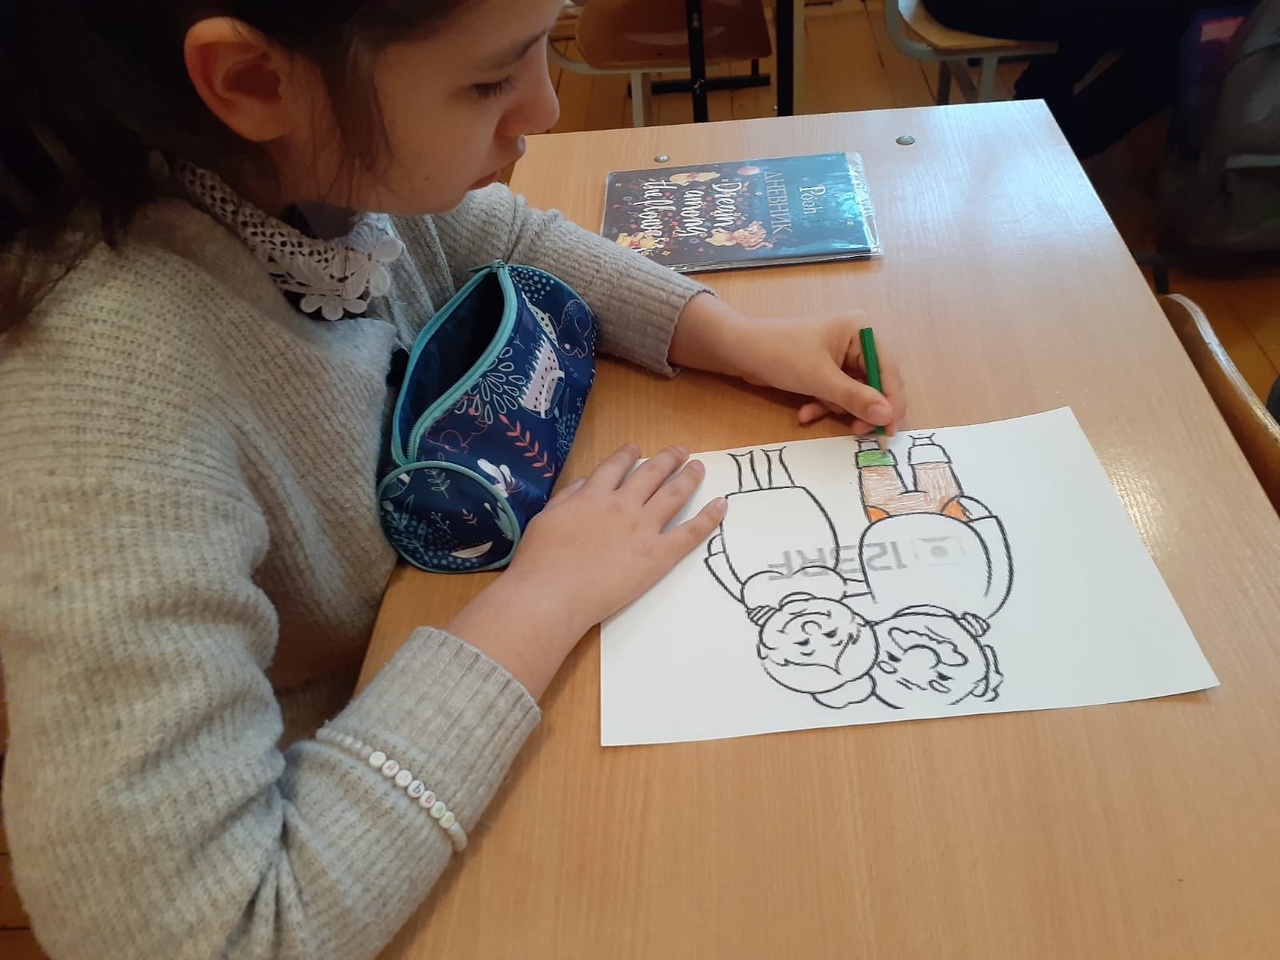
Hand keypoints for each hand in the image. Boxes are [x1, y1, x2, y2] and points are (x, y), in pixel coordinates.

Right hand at [444, 445, 725, 697]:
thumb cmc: (540, 560)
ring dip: (689, 477)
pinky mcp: (659, 555)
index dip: (629, 455)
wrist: (552, 594)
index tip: (638, 449)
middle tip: (681, 451)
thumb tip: (588, 483)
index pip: (616, 466)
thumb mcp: (546, 517)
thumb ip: (569, 497)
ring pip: (674, 495)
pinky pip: (691, 532)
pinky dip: (709, 517)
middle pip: (651, 474)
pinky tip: (722, 505)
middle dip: (667, 459)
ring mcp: (643, 529)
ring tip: (699, 467)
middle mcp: (623, 505)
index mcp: (593, 495)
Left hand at [669, 294, 906, 434]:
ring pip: (853, 394)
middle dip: (861, 408)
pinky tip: (805, 413)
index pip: (888, 371)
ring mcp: (840, 356)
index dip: (891, 403)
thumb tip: (888, 416)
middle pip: (874, 384)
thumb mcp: (820, 379)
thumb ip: (855, 398)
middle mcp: (855, 341)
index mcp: (861, 331)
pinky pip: (836, 394)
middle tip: (858, 432)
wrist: (739, 350)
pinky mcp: (824, 370)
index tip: (890, 431)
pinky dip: (823, 405)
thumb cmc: (781, 355)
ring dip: (836, 408)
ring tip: (814, 413)